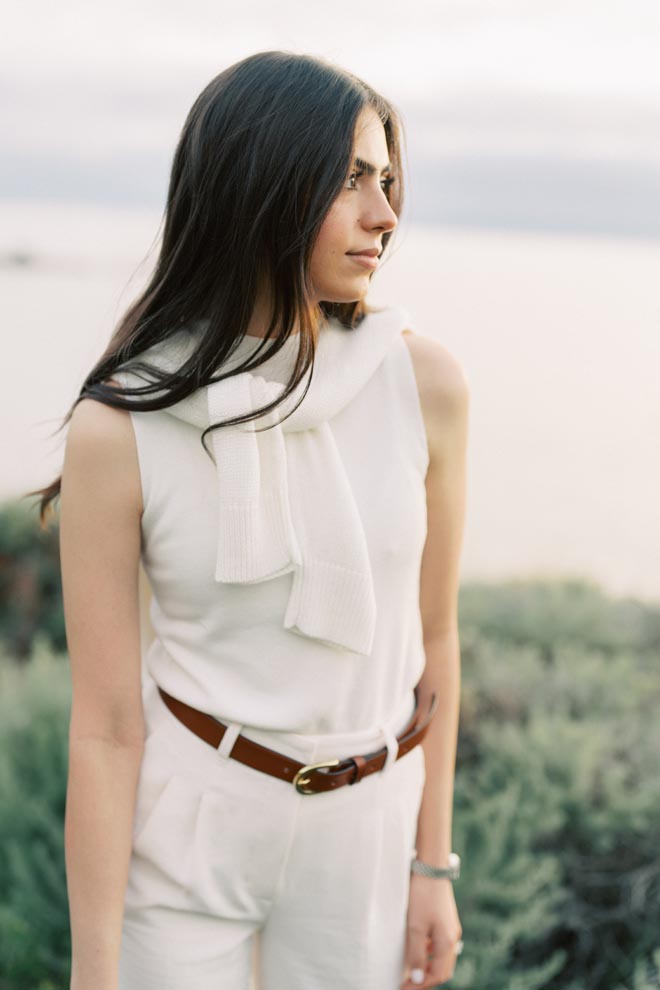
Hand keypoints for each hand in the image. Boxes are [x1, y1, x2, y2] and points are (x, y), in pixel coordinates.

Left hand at [400, 874, 462, 988]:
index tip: (403, 988)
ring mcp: (451, 928)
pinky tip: (417, 949)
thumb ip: (417, 954)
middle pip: (442, 970)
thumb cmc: (422, 896)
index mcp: (447, 942)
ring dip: (428, 967)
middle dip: (426, 980)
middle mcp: (453, 937)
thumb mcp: (415, 927)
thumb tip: (418, 980)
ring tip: (410, 970)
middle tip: (408, 984)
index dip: (420, 986)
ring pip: (442, 958)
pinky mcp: (446, 919)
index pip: (437, 975)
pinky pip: (440, 945)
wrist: (431, 868)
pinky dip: (430, 953)